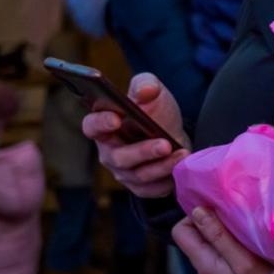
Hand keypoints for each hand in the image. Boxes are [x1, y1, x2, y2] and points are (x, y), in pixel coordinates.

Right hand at [81, 73, 190, 198]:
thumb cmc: (156, 112)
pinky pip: (151, 189)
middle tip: (164, 144)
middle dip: (142, 151)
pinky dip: (166, 180)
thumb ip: (146, 84)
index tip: (117, 118)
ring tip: (181, 153)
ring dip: (161, 166)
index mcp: (104, 126)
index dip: (101, 123)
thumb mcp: (153, 91)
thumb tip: (144, 91)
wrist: (174, 134)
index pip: (92, 126)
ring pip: (138, 175)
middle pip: (118, 157)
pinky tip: (180, 168)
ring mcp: (124, 172)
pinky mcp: (140, 187)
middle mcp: (109, 152)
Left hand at [173, 206, 271, 273]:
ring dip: (224, 238)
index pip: (181, 232)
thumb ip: (220, 238)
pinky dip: (233, 253)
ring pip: (211, 252)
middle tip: (237, 215)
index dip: (197, 216)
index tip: (221, 208)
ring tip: (248, 231)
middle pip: (196, 240)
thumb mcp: (245, 263)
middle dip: (211, 224)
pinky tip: (253, 251)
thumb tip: (197, 211)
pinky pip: (224, 264)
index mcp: (206, 265)